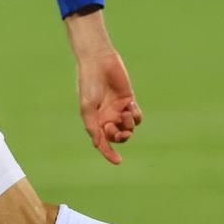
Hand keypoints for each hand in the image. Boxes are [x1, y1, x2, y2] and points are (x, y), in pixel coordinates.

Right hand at [66, 8, 142, 164]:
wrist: (98, 61)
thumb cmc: (89, 83)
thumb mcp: (87, 107)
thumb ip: (92, 126)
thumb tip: (98, 145)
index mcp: (94, 121)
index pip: (103, 142)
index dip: (109, 153)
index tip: (118, 161)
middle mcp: (106, 117)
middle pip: (117, 137)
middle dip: (121, 137)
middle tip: (121, 132)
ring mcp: (118, 109)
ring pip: (129, 128)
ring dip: (129, 125)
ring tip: (126, 113)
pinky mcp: (129, 100)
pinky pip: (136, 116)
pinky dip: (135, 115)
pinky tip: (130, 106)